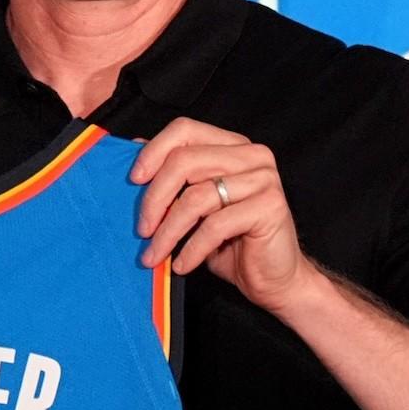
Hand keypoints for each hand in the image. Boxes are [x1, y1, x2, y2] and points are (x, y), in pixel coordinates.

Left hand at [133, 117, 306, 316]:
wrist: (275, 279)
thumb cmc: (231, 243)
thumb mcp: (195, 207)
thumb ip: (173, 177)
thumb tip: (133, 147)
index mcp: (232, 146)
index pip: (185, 130)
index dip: (153, 152)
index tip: (133, 181)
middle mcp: (251, 155)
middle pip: (185, 162)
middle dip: (154, 199)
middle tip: (142, 230)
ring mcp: (264, 178)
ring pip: (196, 197)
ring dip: (168, 232)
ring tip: (155, 254)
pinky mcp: (270, 206)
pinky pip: (215, 225)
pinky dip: (191, 249)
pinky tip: (181, 264)